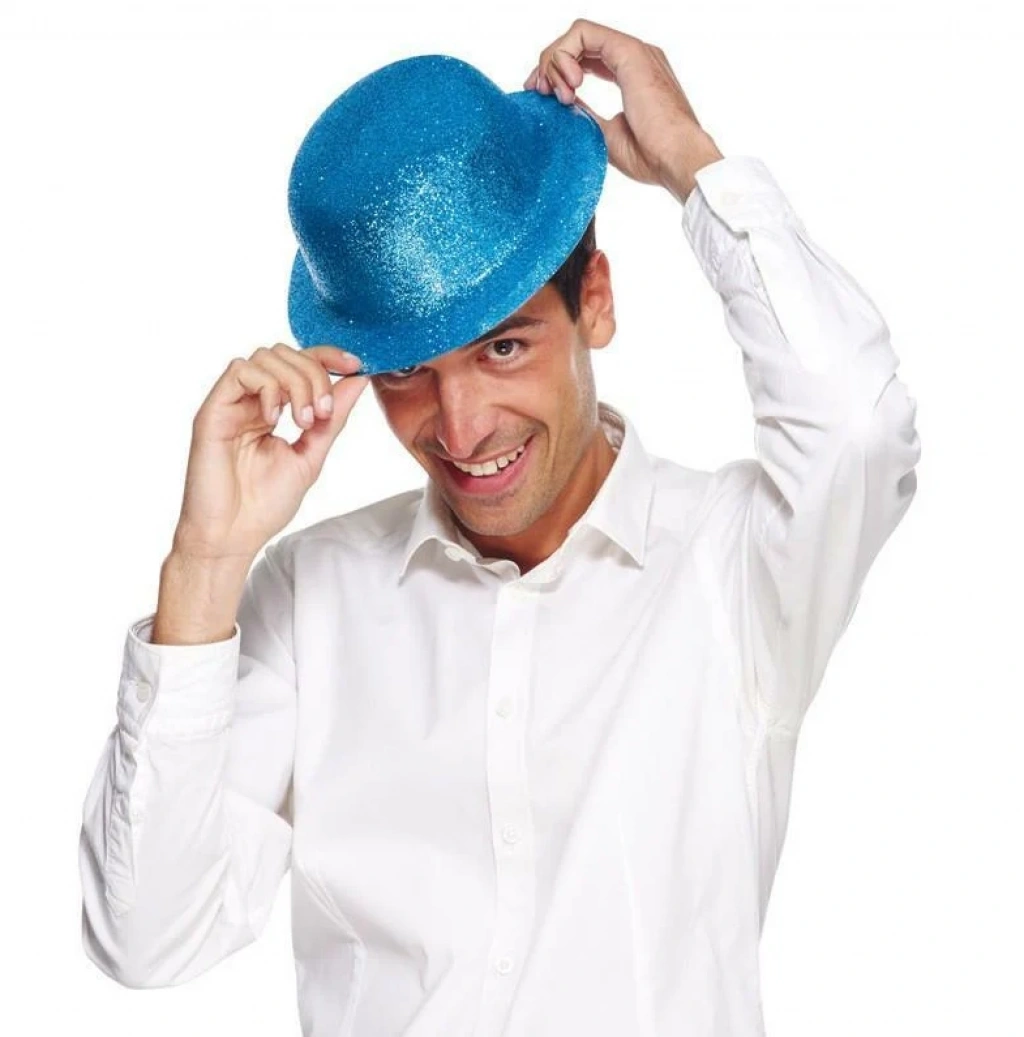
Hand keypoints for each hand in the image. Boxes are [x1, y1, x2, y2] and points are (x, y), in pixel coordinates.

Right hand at [173, 344, 367, 560]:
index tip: (355, 365)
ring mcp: (231, 403)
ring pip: (266, 356)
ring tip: (302, 421)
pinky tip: (274, 419)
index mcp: (274, 409)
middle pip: (286, 353)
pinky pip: (240, 371)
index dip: (328, 355)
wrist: (231, 536)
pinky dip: (268, 388)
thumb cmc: (264, 505)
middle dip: (315, 375)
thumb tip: (358, 380)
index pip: (300, 362)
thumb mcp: (312, 455)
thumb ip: (333, 419)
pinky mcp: (213, 410)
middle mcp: (251, 401)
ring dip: (295, 383)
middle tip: (321, 414)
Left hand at [523, 18, 723, 203]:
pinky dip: (564, 55)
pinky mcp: (628, 52)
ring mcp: (633, 51)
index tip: (544, 97)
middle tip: (540, 93)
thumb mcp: (606, 134)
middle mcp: (634, 56)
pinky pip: (582, 34)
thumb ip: (587, 114)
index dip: (558, 72)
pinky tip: (568, 86)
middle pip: (579, 43)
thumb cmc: (651, 157)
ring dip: (555, 61)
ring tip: (558, 96)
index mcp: (631, 74)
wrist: (676, 160)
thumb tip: (564, 105)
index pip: (586, 57)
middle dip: (550, 65)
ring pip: (578, 34)